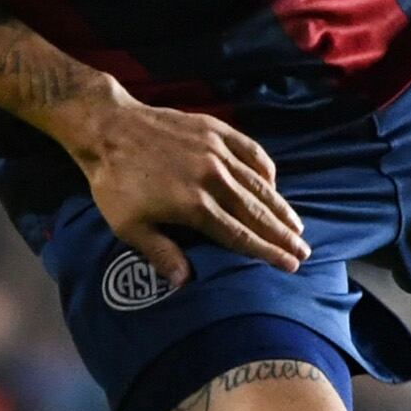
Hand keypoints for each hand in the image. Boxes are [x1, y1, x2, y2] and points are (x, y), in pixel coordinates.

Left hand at [41, 83, 306, 283]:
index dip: (266, 252)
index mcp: (194, 205)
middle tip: (303, 252)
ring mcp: (215, 150)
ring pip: (259, 183)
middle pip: (257, 212)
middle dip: (282, 234)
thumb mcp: (128, 226)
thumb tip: (186, 282)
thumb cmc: (114, 182)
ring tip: (296, 225)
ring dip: (280, 206)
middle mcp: (212, 177)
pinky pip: (250, 151)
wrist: (107, 128)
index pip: (240, 235)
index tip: (289, 264)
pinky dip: (265, 169)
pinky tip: (273, 183)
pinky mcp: (214, 129)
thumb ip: (160, 253)